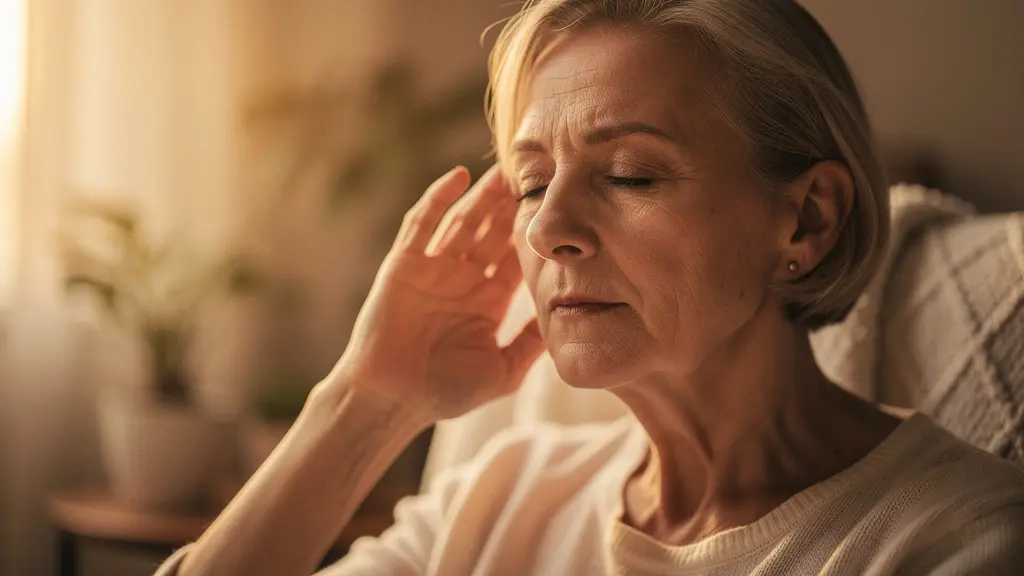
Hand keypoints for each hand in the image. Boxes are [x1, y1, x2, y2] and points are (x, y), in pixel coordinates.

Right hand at [329, 165, 543, 422]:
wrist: (391, 399)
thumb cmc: (444, 392)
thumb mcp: (503, 370)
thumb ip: (532, 344)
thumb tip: (569, 319)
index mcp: (489, 299)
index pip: (517, 255)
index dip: (535, 232)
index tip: (562, 206)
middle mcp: (463, 277)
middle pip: (493, 229)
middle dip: (513, 203)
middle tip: (539, 172)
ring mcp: (433, 267)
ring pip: (463, 219)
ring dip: (483, 194)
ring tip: (506, 168)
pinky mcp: (404, 263)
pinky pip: (422, 223)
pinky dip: (438, 197)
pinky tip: (459, 176)